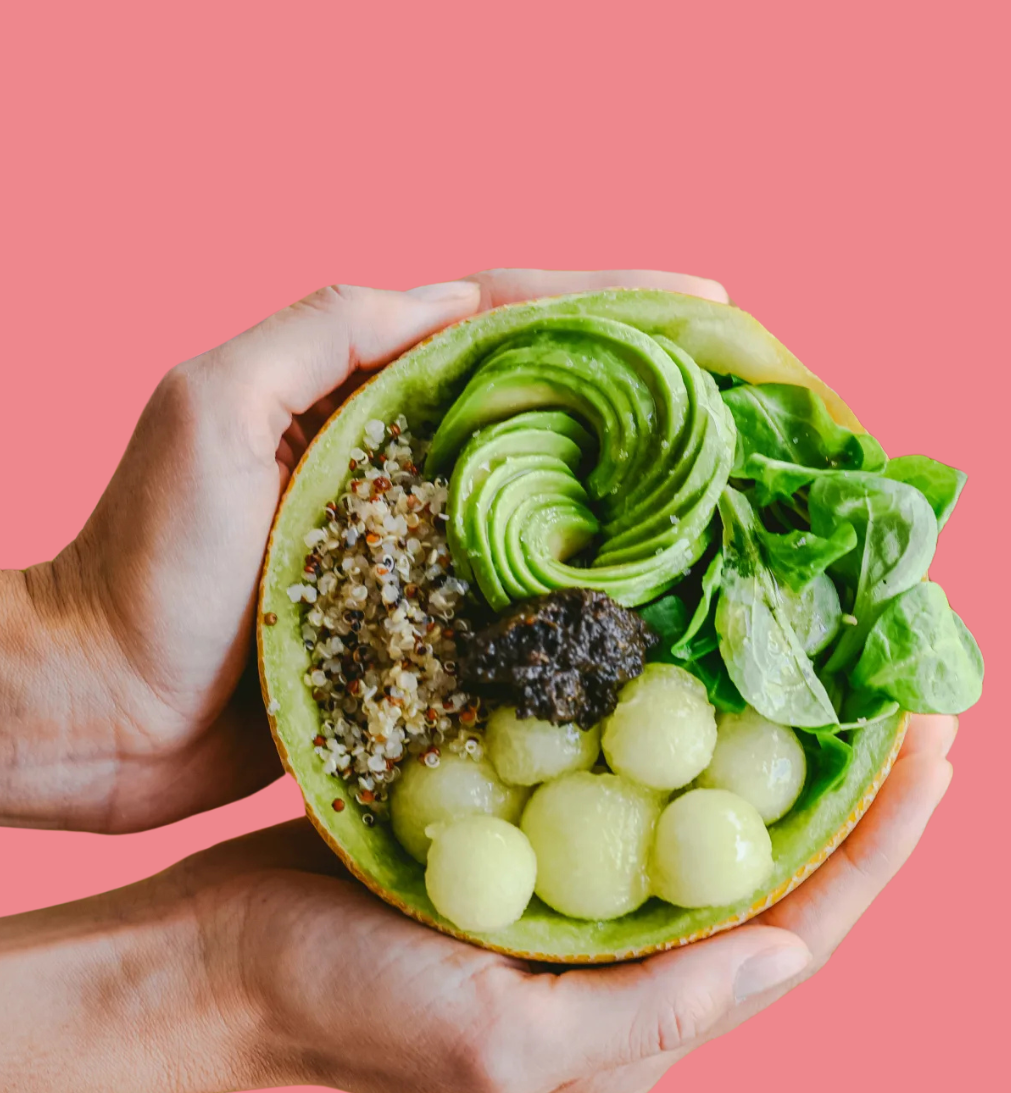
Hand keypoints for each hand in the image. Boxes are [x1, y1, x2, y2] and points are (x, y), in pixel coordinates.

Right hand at [0, 715, 951, 1092]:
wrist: (224, 955)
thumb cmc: (350, 1010)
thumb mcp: (501, 1043)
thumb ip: (651, 1012)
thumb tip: (791, 949)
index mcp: (644, 1009)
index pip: (798, 924)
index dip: (877, 844)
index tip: (934, 750)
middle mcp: (629, 951)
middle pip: (768, 858)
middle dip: (843, 779)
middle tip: (902, 685)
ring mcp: (582, 885)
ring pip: (705, 806)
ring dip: (767, 736)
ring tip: (821, 655)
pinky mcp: (532, 831)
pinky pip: (628, 770)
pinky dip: (675, 716)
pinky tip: (695, 650)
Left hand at [4, 268, 727, 831]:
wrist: (104, 713)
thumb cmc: (142, 563)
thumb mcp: (209, 411)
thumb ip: (319, 334)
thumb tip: (451, 297)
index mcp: (364, 401)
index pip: (503, 324)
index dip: (611, 304)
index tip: (711, 307)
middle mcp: (404, 469)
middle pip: (545, 412)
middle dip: (645, 395)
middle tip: (742, 398)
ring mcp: (419, 556)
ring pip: (545, 508)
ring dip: (632, 495)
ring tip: (726, 493)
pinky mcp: (422, 638)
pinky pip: (518, 603)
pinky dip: (583, 596)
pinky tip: (651, 602)